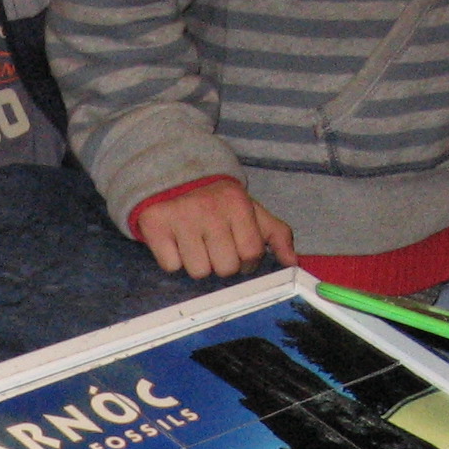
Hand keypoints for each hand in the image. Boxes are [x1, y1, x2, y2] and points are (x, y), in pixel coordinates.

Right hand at [134, 180, 297, 279]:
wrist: (173, 176)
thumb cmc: (217, 202)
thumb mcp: (250, 211)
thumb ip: (276, 234)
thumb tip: (293, 261)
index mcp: (237, 204)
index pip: (251, 253)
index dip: (246, 262)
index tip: (237, 253)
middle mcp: (210, 209)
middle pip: (225, 267)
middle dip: (221, 264)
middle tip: (213, 248)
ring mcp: (181, 218)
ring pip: (199, 272)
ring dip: (197, 264)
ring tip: (194, 245)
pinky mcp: (156, 227)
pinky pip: (172, 266)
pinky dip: (173, 260)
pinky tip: (176, 243)